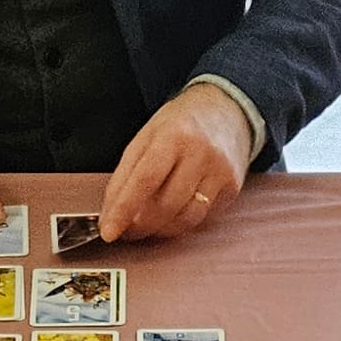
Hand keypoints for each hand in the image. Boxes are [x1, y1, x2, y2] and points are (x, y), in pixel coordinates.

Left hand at [99, 83, 253, 243]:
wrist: (228, 109)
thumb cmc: (181, 124)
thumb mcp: (147, 136)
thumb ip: (126, 173)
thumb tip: (111, 214)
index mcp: (174, 135)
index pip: (144, 180)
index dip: (124, 210)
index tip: (108, 232)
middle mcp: (201, 153)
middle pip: (165, 205)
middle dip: (140, 225)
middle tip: (126, 230)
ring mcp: (220, 172)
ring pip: (186, 218)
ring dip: (160, 229)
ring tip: (147, 224)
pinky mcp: (232, 188)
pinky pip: (202, 217)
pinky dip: (181, 221)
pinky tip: (172, 213)